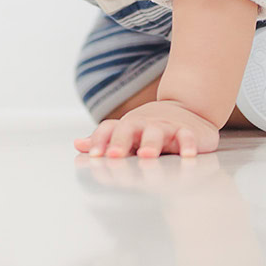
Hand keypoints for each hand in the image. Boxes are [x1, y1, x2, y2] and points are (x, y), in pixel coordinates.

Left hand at [73, 99, 218, 157]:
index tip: (95, 156)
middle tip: (114, 156)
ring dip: (150, 143)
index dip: (100, 140)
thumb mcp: (128, 133)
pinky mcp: (188, 132)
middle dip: (121, 142)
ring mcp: (166, 126)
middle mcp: (144, 124)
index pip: (109, 129)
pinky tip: (187, 156)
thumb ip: (105, 140)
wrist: (188, 109)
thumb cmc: (151, 127)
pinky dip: (188, 145)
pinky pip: (187, 136)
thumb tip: (78, 144)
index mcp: (128, 126)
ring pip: (157, 131)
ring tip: (145, 155)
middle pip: (129, 128)